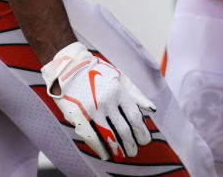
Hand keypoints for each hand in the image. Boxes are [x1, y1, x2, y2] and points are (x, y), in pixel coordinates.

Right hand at [41, 42, 154, 160]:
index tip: (145, 141)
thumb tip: (152, 109)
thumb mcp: (120, 78)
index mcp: (119, 91)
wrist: (70, 67)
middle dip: (131, 144)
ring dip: (117, 148)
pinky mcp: (78, 116)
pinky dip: (99, 148)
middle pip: (123, 129)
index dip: (141, 131)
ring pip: (108, 135)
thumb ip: (136, 94)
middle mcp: (107, 101)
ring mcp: (91, 110)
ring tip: (123, 155)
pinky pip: (91, 137)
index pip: (134, 117)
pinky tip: (105, 155)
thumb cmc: (98, 72)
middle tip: (134, 152)